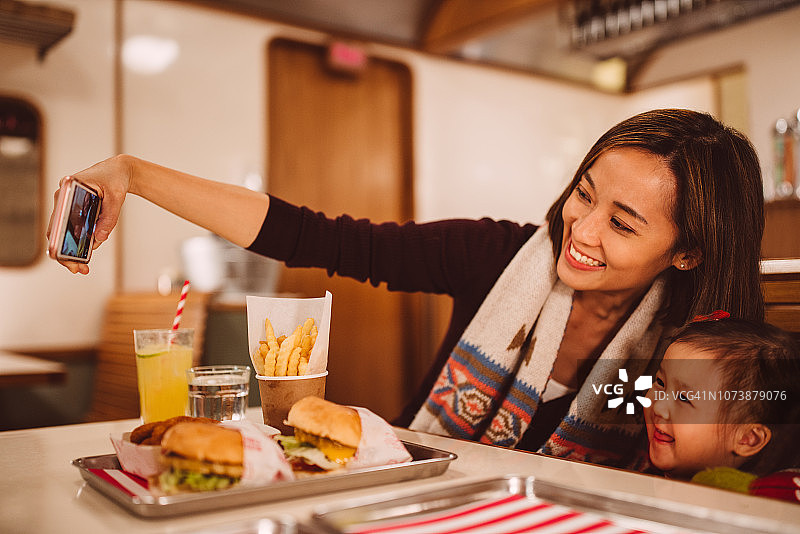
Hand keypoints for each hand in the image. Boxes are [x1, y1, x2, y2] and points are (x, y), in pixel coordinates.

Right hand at [46, 154, 133, 273]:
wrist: (118, 170)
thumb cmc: (115, 179)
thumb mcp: (116, 198)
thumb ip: (108, 219)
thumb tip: (99, 239)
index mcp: (68, 190)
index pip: (57, 221)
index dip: (59, 243)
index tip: (67, 258)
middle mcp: (63, 198)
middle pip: (57, 231)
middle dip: (66, 254)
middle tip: (79, 270)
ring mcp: (67, 205)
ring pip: (63, 233)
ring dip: (72, 251)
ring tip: (83, 267)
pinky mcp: (75, 211)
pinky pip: (72, 230)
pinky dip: (78, 243)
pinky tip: (86, 254)